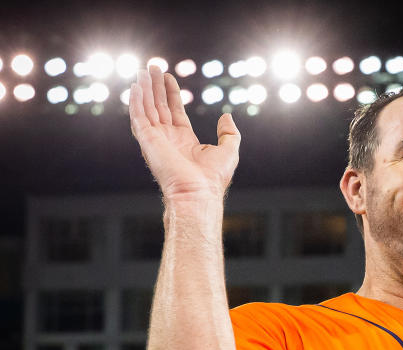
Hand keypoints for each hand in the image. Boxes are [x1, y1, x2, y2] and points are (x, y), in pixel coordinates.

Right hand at [129, 65, 239, 199]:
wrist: (199, 192)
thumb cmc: (214, 178)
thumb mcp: (229, 150)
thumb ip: (229, 132)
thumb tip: (226, 115)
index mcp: (184, 140)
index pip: (174, 111)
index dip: (171, 93)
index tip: (168, 76)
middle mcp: (167, 139)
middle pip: (159, 106)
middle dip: (155, 86)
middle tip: (152, 66)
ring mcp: (156, 140)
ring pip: (147, 108)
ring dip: (144, 89)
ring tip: (143, 70)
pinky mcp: (147, 141)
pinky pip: (138, 117)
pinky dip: (136, 102)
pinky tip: (136, 87)